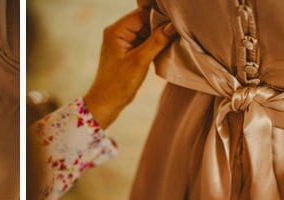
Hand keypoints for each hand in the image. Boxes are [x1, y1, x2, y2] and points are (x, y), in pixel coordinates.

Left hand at [83, 7, 176, 128]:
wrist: (106, 102)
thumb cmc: (118, 83)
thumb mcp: (140, 61)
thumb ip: (157, 41)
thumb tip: (173, 26)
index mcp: (116, 30)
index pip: (143, 13)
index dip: (160, 17)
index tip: (176, 25)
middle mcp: (118, 32)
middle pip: (146, 20)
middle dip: (161, 26)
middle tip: (177, 34)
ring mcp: (123, 41)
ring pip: (147, 30)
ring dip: (159, 35)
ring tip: (172, 42)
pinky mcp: (129, 50)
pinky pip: (145, 40)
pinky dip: (156, 43)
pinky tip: (165, 48)